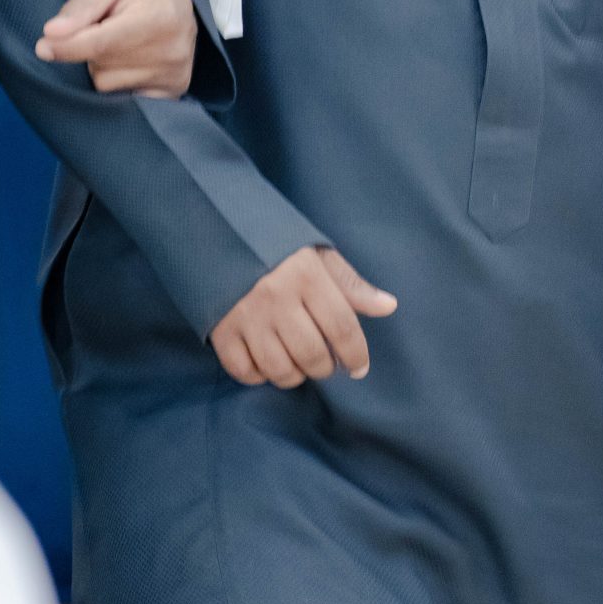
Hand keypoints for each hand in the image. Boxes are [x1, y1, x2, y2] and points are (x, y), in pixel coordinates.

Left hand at [35, 0, 197, 97]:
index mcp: (158, 16)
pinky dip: (118, 82)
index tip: (43, 47)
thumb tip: (51, 34)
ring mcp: (174, 76)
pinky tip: (131, 63)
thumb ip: (81, 7)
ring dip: (103, 67)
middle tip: (106, 28)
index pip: (101, 43)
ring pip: (107, 85)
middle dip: (90, 50)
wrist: (180, 3)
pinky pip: (123, 99)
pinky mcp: (174, 92)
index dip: (68, 47)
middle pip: (100, 66)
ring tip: (122, 44)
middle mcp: (171, 51)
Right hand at [210, 248, 396, 388]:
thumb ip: (350, 284)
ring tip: (298, 364)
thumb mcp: (316, 254)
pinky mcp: (219, 329)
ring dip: (295, 375)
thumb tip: (388, 306)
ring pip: (279, 369)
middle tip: (325, 363)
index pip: (342, 328)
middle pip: (312, 355)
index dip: (356, 354)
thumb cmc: (273, 243)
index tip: (359, 367)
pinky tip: (267, 363)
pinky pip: (243, 371)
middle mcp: (275, 297)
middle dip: (325, 368)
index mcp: (305, 275)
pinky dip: (259, 376)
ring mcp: (245, 316)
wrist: (213, 228)